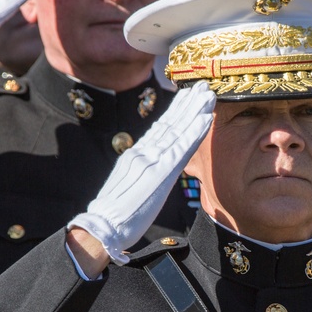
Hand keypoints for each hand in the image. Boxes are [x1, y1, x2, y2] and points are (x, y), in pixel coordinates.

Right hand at [68, 82, 217, 265]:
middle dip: (188, 103)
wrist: (103, 226)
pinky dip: (195, 131)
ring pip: (178, 129)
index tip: (188, 96)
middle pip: (170, 122)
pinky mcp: (160, 172)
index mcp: (137, 154)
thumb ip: (142, 171)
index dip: (176, 111)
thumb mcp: (130, 184)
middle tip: (203, 85)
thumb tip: (153, 166)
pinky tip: (206, 118)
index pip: (160, 128)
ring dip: (195, 110)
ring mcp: (152, 160)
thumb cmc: (117, 213)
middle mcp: (144, 152)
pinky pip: (181, 147)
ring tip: (209, 94)